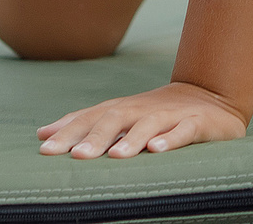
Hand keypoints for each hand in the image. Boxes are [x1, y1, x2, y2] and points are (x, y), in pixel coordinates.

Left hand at [38, 82, 246, 159]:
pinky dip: (171, 139)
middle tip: (75, 157)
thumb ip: (83, 125)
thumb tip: (43, 134)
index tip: (45, 150)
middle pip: (114, 120)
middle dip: (94, 138)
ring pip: (147, 125)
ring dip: (130, 140)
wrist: (210, 95)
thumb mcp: (119, 117)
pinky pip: (183, 130)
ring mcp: (169, 115)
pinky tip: (157, 150)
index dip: (67, 133)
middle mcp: (141, 109)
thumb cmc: (156, 113)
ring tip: (115, 156)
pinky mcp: (197, 123)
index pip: (89, 119)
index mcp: (121, 109)